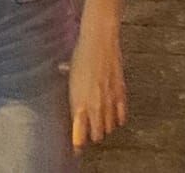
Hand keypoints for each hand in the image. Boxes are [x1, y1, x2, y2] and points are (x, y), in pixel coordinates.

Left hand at [69, 22, 126, 149]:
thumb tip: (62, 74)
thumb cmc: (82, 53)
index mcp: (79, 104)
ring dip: (105, 127)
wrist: (100, 39)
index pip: (79, 136)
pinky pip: (122, 116)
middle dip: (92, 136)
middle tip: (89, 130)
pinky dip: (118, 119)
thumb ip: (71, 87)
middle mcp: (94, 106)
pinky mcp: (121, 93)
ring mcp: (109, 100)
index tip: (77, 145)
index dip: (78, 143)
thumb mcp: (71, 74)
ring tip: (101, 122)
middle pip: (96, 135)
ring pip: (109, 128)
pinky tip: (115, 116)